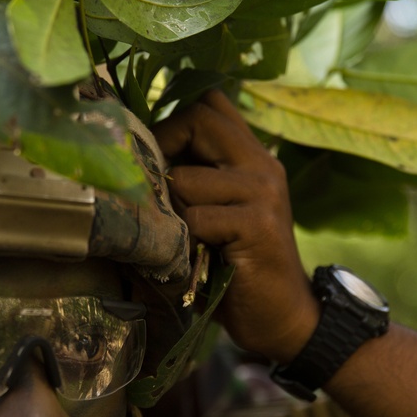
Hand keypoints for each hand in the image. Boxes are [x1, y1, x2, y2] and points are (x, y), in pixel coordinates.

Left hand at [151, 90, 316, 362]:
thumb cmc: (236, 268)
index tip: (153, 154)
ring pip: (186, 179)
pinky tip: (202, 258)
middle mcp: (262, 163)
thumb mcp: (218, 213)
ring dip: (173, 211)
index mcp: (252, 155)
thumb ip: (195, 181)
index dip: (172, 118)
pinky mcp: (258, 223)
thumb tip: (134, 156)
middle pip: (198, 118)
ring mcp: (263, 190)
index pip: (211, 101)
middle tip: (155, 188)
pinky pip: (198, 217)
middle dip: (162, 148)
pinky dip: (188, 241)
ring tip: (186, 238)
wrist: (282, 316)